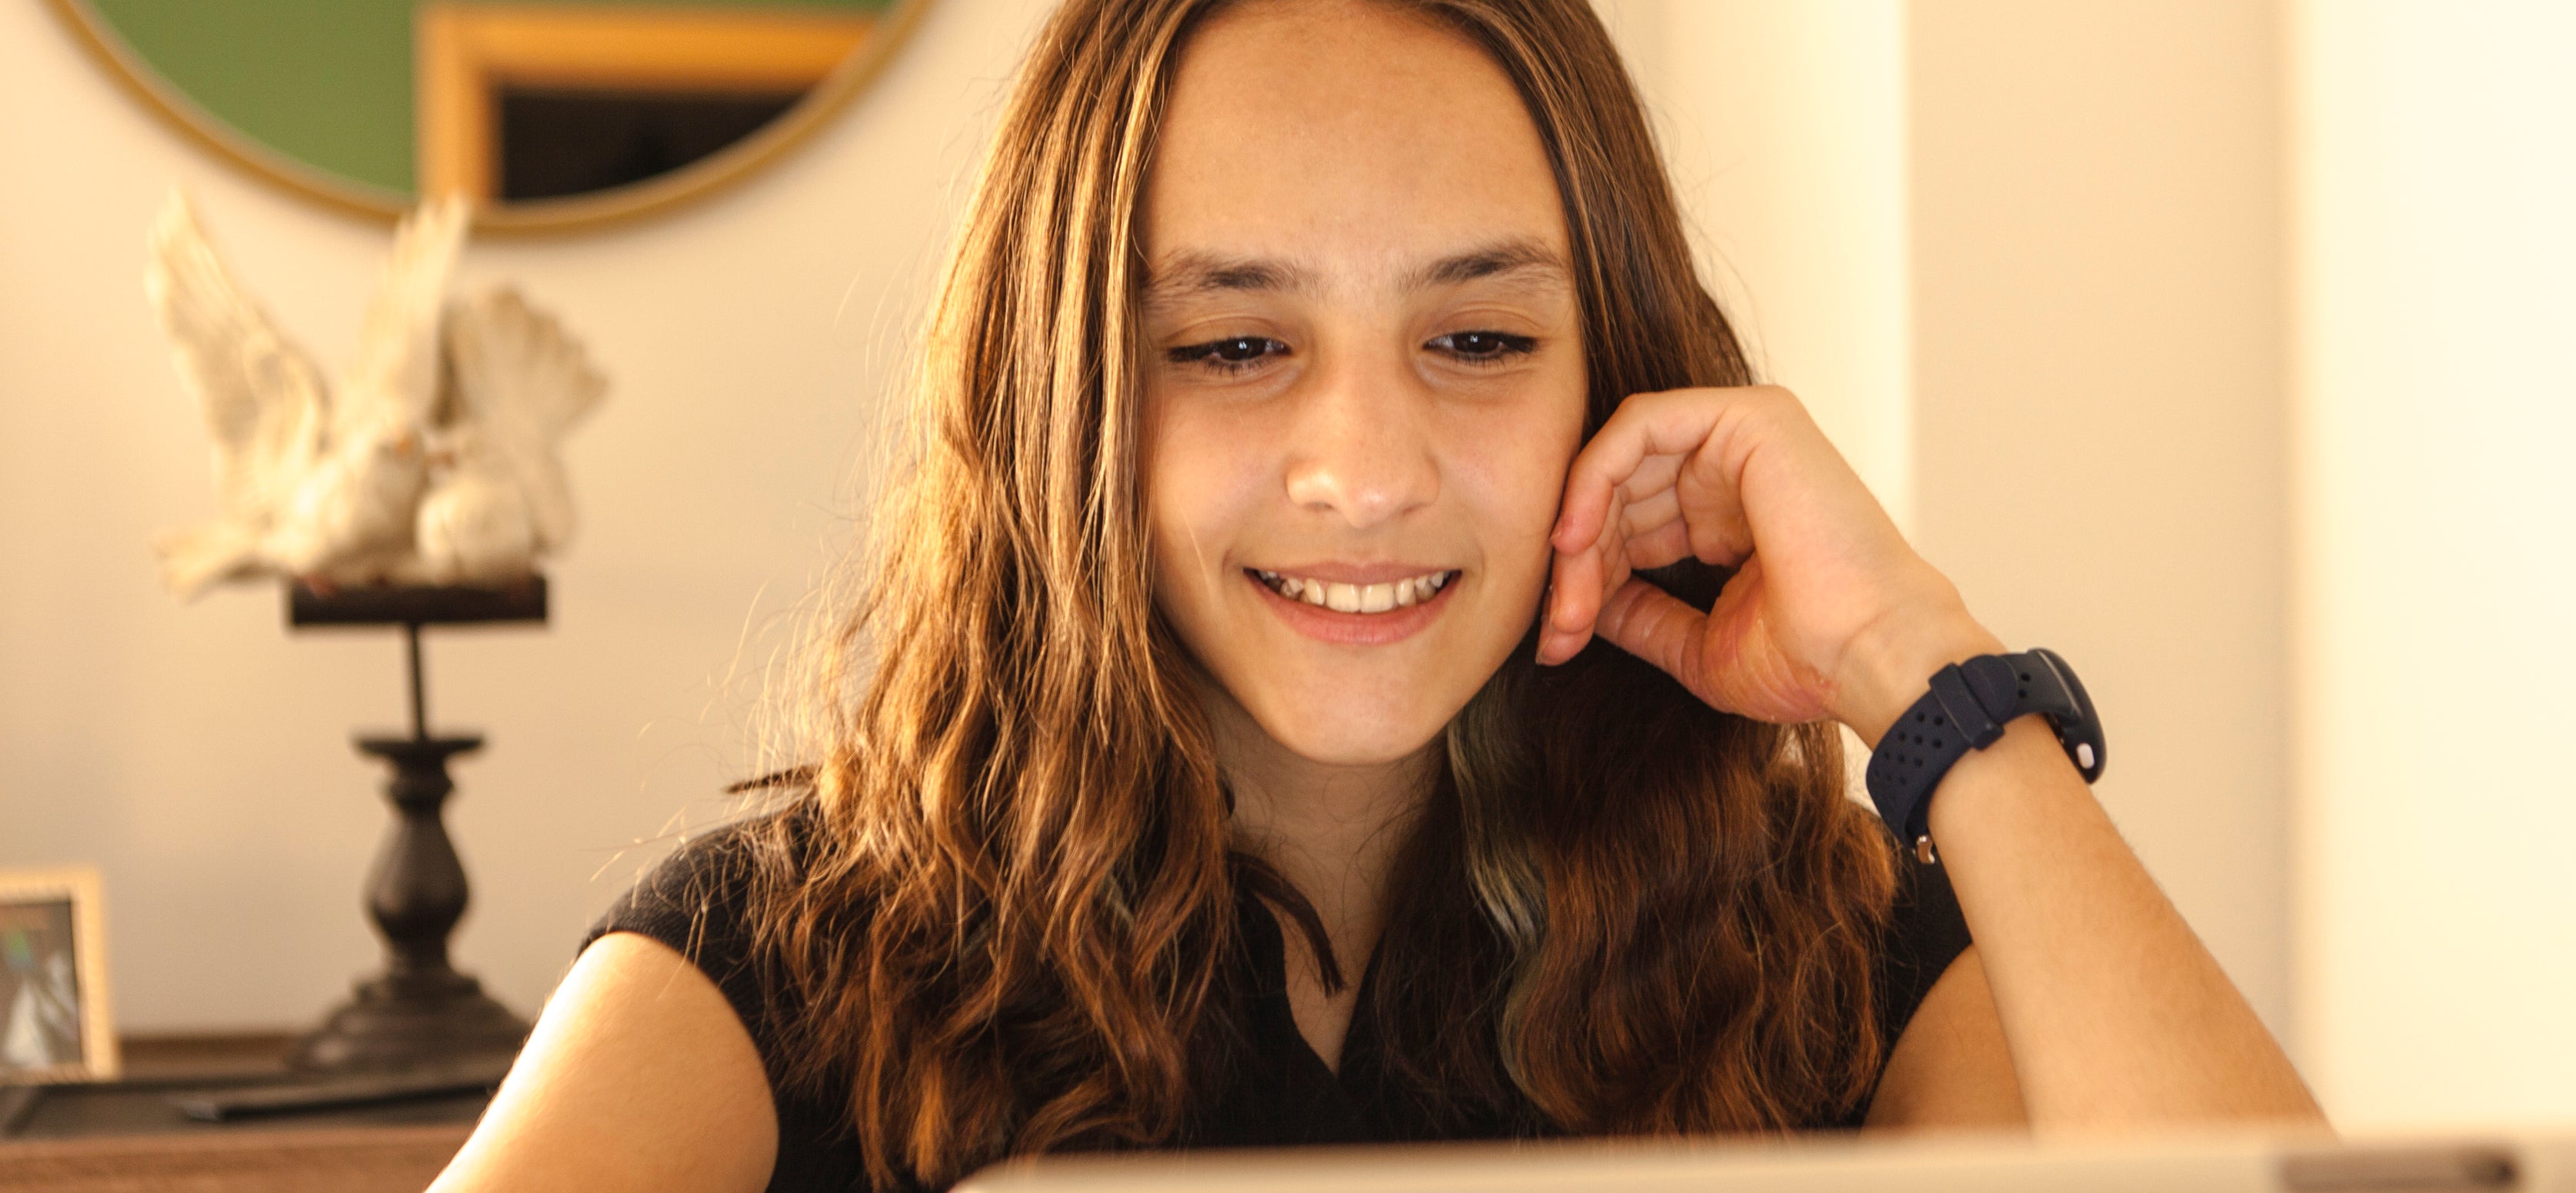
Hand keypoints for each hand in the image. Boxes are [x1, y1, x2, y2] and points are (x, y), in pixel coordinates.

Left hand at [1539, 386, 1996, 744]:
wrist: (1870, 660)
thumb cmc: (1809, 662)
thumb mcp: (1696, 644)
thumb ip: (1639, 616)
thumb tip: (1579, 607)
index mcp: (1730, 515)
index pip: (1630, 522)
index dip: (1588, 575)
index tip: (1558, 639)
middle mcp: (1736, 470)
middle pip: (1618, 491)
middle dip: (1577, 561)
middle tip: (1557, 628)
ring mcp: (1745, 437)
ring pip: (1621, 459)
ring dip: (1581, 530)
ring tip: (1570, 598)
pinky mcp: (1749, 419)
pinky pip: (1641, 424)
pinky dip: (1595, 475)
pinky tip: (1577, 535)